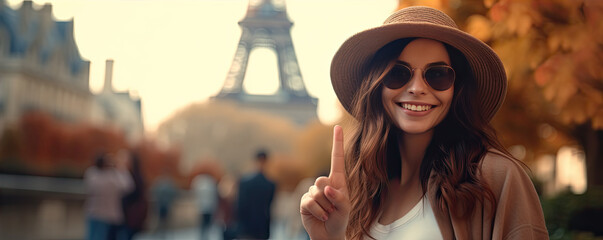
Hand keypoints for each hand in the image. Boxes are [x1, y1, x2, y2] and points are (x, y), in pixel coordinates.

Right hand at [300, 125, 349, 239]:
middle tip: (333, 208)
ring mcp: (313, 192)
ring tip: (328, 213)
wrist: (328, 234)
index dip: (337, 142)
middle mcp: (324, 183)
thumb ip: (339, 197)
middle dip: (329, 197)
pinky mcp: (304, 201)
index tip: (338, 126)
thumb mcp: (345, 208)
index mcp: (337, 181)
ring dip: (325, 206)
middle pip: (322, 180)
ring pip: (316, 193)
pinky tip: (321, 216)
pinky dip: (317, 211)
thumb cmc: (340, 219)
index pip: (336, 158)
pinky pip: (309, 202)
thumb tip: (325, 188)